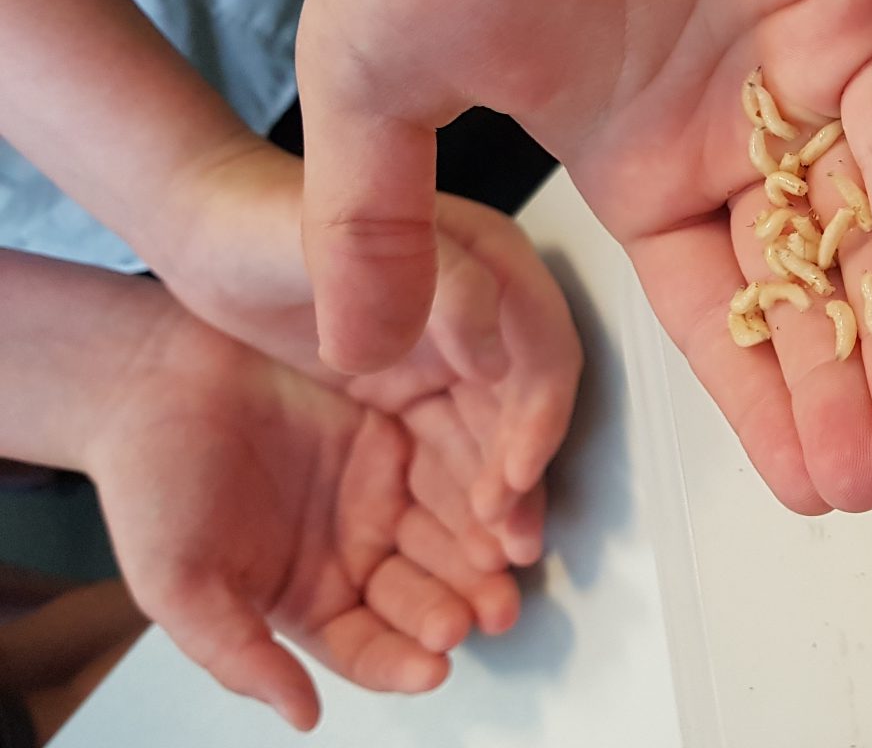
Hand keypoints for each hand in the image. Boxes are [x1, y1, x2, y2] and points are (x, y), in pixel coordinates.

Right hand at [87, 290, 519, 730]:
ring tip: (501, 564)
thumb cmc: (150, 485)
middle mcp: (356, 555)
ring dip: (477, 555)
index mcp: (308, 601)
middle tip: (485, 616)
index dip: (399, 663)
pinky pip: (447, 467)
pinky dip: (474, 486)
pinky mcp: (398, 436)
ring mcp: (381, 496)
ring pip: (445, 537)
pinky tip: (496, 498)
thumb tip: (302, 718)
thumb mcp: (179, 583)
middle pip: (421, 597)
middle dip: (456, 609)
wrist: (151, 377)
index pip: (366, 647)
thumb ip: (238, 653)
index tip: (433, 669)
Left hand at [158, 142, 576, 564]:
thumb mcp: (352, 238)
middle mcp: (481, 311)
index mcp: (490, 263)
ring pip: (486, 438)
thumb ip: (441, 286)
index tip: (512, 483)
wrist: (195, 233)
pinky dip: (449, 496)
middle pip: (521, 408)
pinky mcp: (405, 385)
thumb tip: (495, 363)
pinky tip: (445, 543)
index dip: (538, 421)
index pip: (542, 353)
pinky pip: (442, 451)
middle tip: (508, 548)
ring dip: (493, 499)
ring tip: (489, 566)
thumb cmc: (262, 220)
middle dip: (521, 478)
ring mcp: (445, 351)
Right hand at [292, 0, 871, 511]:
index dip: (761, 402)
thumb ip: (374, 216)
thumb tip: (347, 349)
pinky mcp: (861, 3)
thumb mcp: (375, 76)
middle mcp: (738, 131)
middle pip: (812, 289)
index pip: (717, 314)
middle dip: (846, 388)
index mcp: (641, 166)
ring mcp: (804, 69)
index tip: (811, 494)